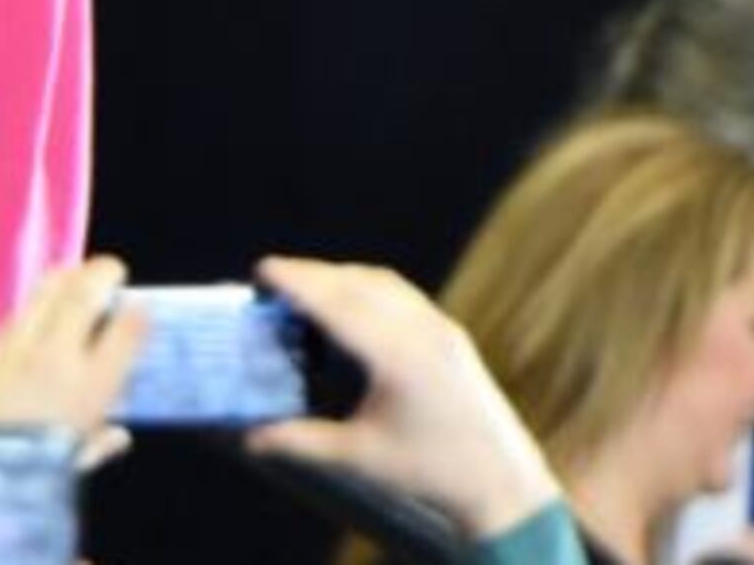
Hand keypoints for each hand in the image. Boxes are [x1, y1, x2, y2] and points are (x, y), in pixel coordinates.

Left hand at [0, 256, 155, 482]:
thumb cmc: (20, 482)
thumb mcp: (71, 469)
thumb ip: (97, 446)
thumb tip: (118, 435)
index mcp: (87, 390)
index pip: (125, 334)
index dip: (138, 314)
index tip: (141, 306)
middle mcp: (53, 358)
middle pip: (83, 295)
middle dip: (102, 273)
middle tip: (112, 269)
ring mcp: (12, 349)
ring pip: (42, 294)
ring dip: (64, 280)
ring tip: (74, 275)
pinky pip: (12, 320)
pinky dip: (29, 312)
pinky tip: (32, 317)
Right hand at [245, 256, 559, 537]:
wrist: (502, 484)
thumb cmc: (429, 473)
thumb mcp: (358, 458)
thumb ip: (300, 441)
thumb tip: (250, 437)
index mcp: (395, 357)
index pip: (335, 302)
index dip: (295, 281)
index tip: (262, 269)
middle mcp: (421, 331)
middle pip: (356, 282)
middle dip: (311, 274)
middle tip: (271, 279)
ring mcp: (442, 329)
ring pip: (383, 283)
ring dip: (341, 277)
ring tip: (306, 290)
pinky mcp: (453, 336)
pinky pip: (404, 295)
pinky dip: (369, 288)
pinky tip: (352, 307)